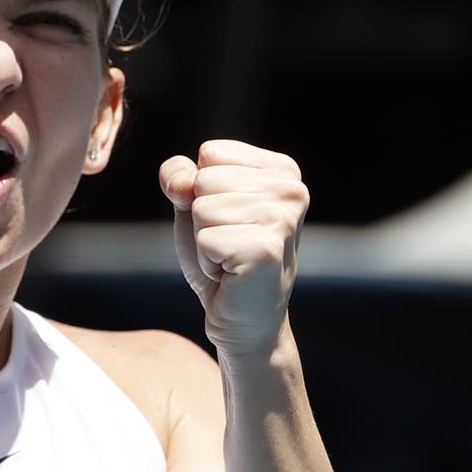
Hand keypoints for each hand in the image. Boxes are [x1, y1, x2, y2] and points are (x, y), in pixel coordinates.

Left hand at [158, 140, 308, 357]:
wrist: (242, 318)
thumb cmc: (220, 257)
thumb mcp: (193, 204)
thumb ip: (179, 176)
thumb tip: (181, 180)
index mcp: (282, 170)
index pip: (210, 152)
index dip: (202, 189)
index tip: (226, 219)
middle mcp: (292, 190)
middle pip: (203, 179)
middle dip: (202, 216)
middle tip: (227, 243)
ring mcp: (283, 220)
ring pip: (202, 208)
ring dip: (205, 240)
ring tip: (229, 258)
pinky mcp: (266, 250)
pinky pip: (205, 239)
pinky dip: (208, 261)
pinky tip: (230, 273)